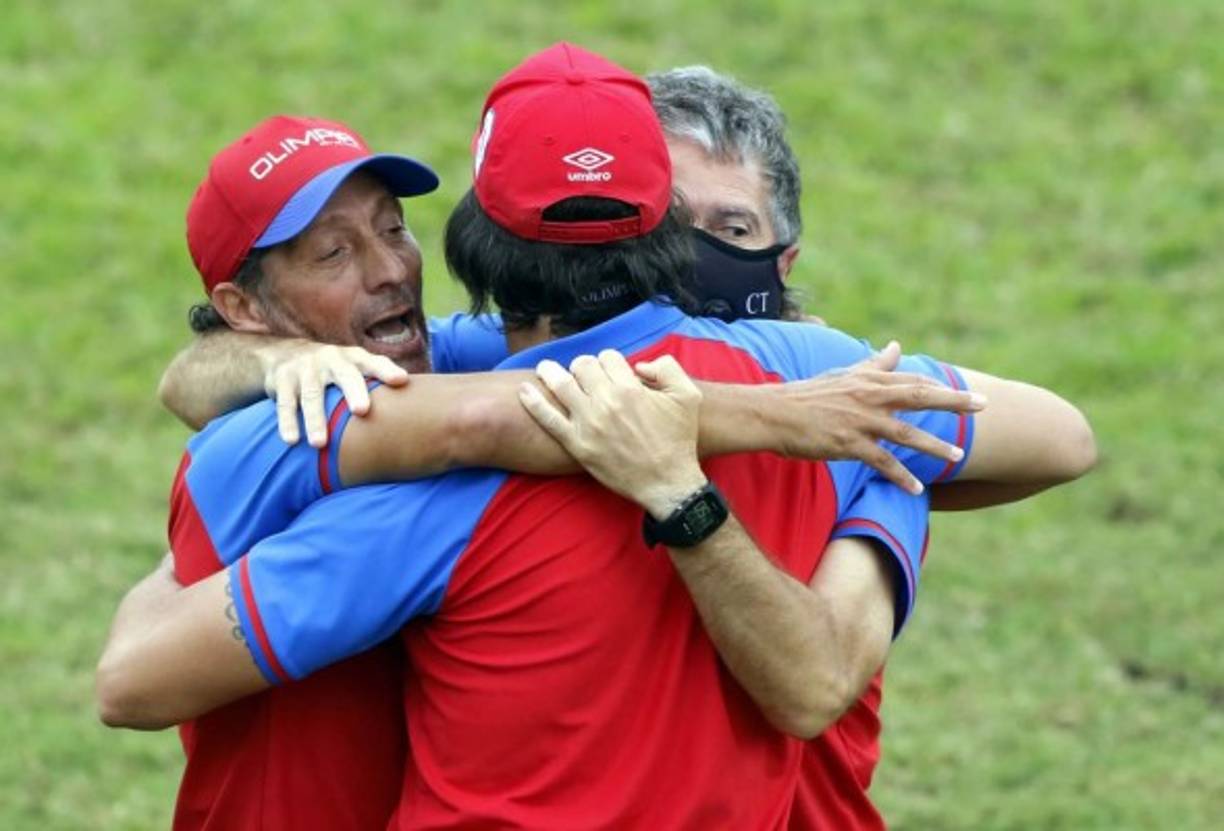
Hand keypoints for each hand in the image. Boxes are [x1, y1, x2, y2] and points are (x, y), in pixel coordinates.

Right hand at [257, 342, 409, 446]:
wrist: (283, 354)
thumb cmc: (334, 370)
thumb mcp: (355, 369)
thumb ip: (380, 382)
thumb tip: (421, 409)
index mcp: (353, 358)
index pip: (373, 362)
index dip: (387, 370)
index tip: (402, 381)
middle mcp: (331, 359)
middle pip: (344, 375)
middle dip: (354, 391)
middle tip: (362, 411)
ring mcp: (305, 369)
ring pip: (311, 394)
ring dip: (315, 419)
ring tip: (320, 443)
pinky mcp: (282, 380)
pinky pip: (285, 403)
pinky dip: (287, 422)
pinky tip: (291, 441)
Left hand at [519, 350, 707, 517]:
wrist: (668, 482)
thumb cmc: (678, 439)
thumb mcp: (688, 396)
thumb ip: (668, 368)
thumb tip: (640, 366)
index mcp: (630, 388)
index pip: (607, 357)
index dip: (609, 362)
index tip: (610, 373)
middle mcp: (605, 402)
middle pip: (581, 366)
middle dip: (583, 366)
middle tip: (585, 376)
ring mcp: (588, 424)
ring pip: (561, 385)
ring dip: (551, 373)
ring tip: (546, 370)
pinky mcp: (577, 445)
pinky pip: (548, 419)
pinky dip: (533, 402)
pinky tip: (524, 391)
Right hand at [770, 341, 985, 493]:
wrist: (773, 413)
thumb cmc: (807, 395)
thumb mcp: (844, 375)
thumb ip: (874, 364)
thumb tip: (895, 346)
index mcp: (869, 380)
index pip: (913, 382)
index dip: (942, 389)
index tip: (968, 396)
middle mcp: (869, 397)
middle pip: (920, 397)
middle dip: (953, 402)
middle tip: (983, 405)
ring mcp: (860, 421)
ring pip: (906, 433)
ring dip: (934, 446)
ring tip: (958, 457)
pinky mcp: (848, 444)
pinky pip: (882, 462)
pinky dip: (901, 476)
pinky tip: (917, 489)